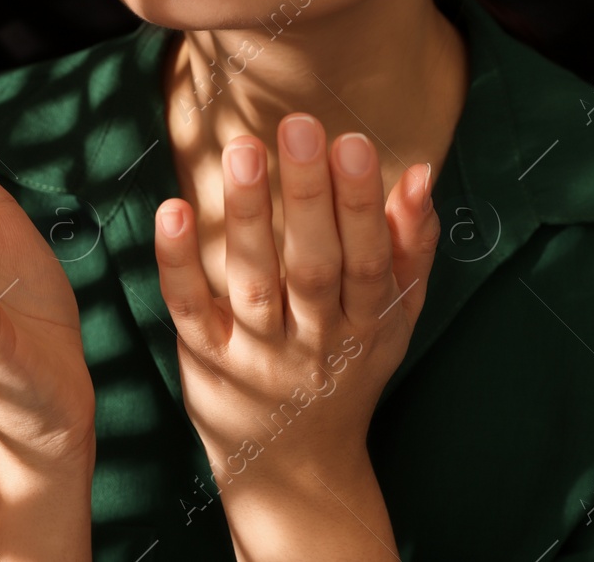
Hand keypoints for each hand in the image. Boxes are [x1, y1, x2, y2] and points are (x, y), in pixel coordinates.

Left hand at [152, 112, 438, 491]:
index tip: (353, 143)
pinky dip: (178, 262)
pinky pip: (191, 308)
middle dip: (309, 197)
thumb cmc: (350, 370)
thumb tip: (421, 174)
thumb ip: (411, 246)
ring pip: (254, 283)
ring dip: (249, 216)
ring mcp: (257, 355)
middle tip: (299, 125)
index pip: (367, 262)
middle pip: (313, 268)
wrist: (296, 469)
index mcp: (366, 327)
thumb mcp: (396, 317)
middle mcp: (314, 343)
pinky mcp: (206, 360)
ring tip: (243, 151)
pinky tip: (172, 211)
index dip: (362, 206)